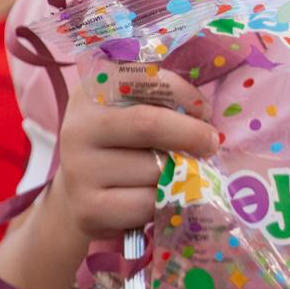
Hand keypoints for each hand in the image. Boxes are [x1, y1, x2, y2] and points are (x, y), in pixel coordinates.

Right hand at [46, 67, 217, 250]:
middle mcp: (78, 128)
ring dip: (179, 173)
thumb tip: (203, 116)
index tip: (204, 111)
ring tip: (176, 173)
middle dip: (191, 134)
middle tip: (211, 143)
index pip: (143, 79)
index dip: (183, 93)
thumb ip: (163, 103)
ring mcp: (79, 170)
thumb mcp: (134, 114)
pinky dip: (166, 201)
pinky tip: (160, 198)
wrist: (79, 200)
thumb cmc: (121, 148)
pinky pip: (148, 203)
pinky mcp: (88, 209)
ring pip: (154, 169)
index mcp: (91, 94)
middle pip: (149, 124)